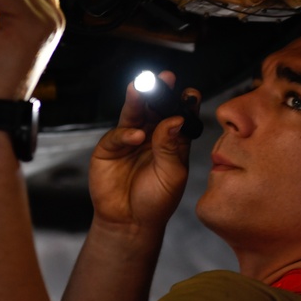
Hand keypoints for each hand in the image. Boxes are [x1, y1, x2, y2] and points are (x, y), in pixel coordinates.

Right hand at [89, 72, 200, 231]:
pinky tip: (136, 136)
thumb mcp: (172, 175)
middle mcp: (152, 136)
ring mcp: (130, 140)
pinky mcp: (110, 148)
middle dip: (159, 92)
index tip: (190, 93)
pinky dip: (126, 133)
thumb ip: (171, 147)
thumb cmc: (156, 201)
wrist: (130, 222)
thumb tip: (175, 120)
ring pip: (134, 113)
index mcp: (172, 141)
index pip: (179, 116)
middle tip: (165, 78)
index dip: (184, 103)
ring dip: (138, 99)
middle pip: (155, 108)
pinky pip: (118, 134)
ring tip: (141, 88)